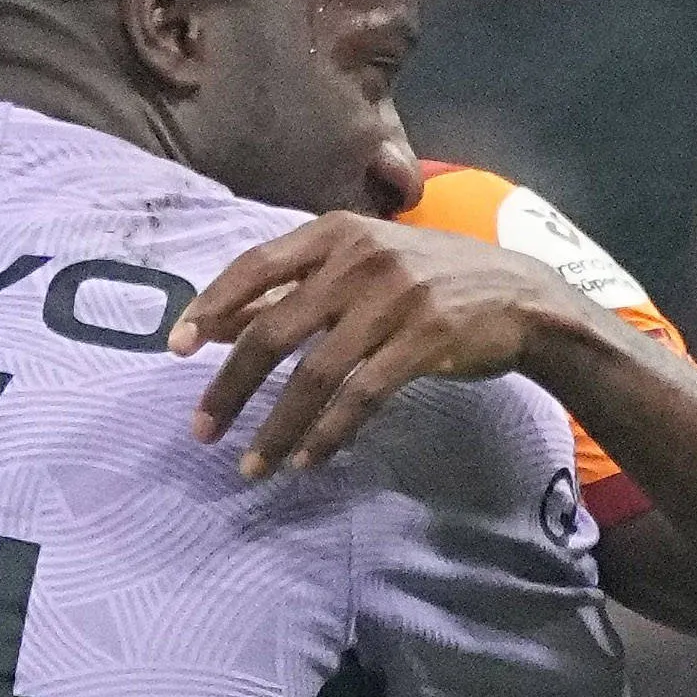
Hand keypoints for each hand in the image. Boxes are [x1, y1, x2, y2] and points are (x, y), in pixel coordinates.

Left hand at [167, 216, 590, 475]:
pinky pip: (361, 396)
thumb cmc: (428, 280)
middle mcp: (360, 259)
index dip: (211, 307)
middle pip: (274, 330)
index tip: (176, 348)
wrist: (521, 296)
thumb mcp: (360, 266)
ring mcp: (395, 299)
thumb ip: (293, 290)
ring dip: (276, 427)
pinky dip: (328, 433)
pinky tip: (305, 460)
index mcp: (336, 232)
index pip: (254, 266)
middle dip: (230, 386)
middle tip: (202, 429)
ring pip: (314, 374)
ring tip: (250, 465)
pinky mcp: (425, 339)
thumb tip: (219, 324)